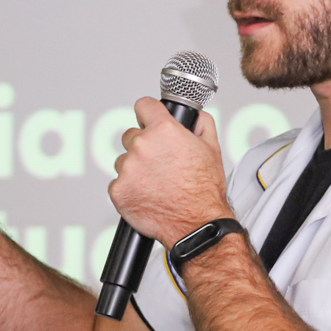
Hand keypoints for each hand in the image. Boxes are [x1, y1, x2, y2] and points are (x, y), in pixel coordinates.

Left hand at [109, 99, 233, 245]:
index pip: (143, 106)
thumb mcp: (212, 148)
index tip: (149, 119)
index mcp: (164, 131)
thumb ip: (201, 123)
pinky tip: (147, 195)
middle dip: (143, 146)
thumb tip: (194, 116)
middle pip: (131, 135)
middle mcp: (143, 146)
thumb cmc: (204, 191)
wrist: (197, 225)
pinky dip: (129, 189)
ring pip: (124, 161)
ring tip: (156, 183)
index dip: (148, 113)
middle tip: (160, 164)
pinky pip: (118, 183)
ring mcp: (128, 169)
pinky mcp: (118, 190)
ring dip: (135, 169)